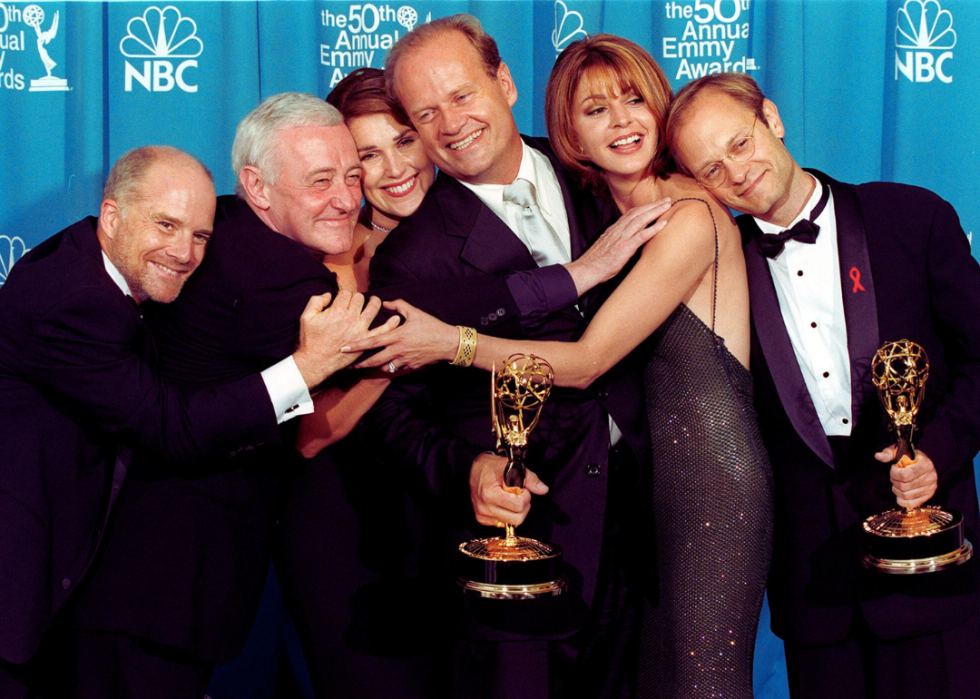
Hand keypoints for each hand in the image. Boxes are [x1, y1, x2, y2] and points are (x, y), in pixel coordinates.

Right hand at [293, 290, 399, 387]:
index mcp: (337, 311)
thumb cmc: (311, 340)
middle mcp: (351, 318)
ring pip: (373, 309)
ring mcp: (360, 329)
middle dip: (357, 298)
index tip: (343, 298)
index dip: (344, 294)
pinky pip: (382, 330)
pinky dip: (391, 324)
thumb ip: (316, 301)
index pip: (346, 294)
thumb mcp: (307, 317)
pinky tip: (396, 318)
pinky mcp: (366, 341)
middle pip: (360, 299)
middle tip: (355, 302)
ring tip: (374, 301)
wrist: (316, 361)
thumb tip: (328, 295)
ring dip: (375, 302)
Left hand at [341, 299, 459, 371]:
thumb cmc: (432, 326)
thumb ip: (399, 306)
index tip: (344, 348)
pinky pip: (397, 369)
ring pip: (384, 367)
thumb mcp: (415, 312)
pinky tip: (388, 365)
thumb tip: (386, 302)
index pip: (371, 341)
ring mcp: (405, 360)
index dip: (356, 345)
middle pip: (374, 360)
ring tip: (368, 364)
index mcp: (396, 336)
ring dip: (375, 366)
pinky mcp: (411, 367)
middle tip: (348, 365)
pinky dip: (391, 367)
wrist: (448, 343)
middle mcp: (398, 350)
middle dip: (359, 364)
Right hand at [469, 452, 548, 527]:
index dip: (525, 496)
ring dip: (516, 511)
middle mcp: (484, 508)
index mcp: (489, 494)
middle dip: (523, 506)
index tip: (522, 488)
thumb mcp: (511, 466)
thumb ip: (529, 478)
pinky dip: (508, 514)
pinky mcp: (482, 520)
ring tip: (511, 497)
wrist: (475, 469)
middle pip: (517, 519)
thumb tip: (543, 490)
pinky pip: (503, 523)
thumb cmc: (493, 466)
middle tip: (519, 494)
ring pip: (512, 523)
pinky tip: (504, 503)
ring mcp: (482, 515)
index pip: (518, 506)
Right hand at [564, 197, 671, 295]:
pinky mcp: (625, 248)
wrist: (587, 269)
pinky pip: (641, 236)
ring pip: (641, 220)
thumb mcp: (606, 246)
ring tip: (668, 206)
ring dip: (656, 212)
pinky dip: (653, 229)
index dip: (643, 207)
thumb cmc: (596, 262)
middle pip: (638, 213)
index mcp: (614, 230)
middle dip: (653, 205)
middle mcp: (619, 230)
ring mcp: (622, 238)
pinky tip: (664, 224)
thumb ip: (615, 240)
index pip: (630, 214)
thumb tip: (623, 240)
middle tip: (667, 200)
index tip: (654, 203)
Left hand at [875, 444, 937, 508]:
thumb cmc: (907, 457)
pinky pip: (911, 504)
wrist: (918, 463)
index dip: (894, 473)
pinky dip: (901, 500)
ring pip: (906, 495)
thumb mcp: (897, 451)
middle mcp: (931, 477)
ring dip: (896, 490)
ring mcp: (931, 488)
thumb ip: (887, 453)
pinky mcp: (928, 496)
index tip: (893, 468)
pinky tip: (899, 492)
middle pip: (904, 486)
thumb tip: (877, 456)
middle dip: (894, 481)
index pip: (905, 475)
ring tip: (897, 482)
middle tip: (894, 476)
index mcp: (926, 464)